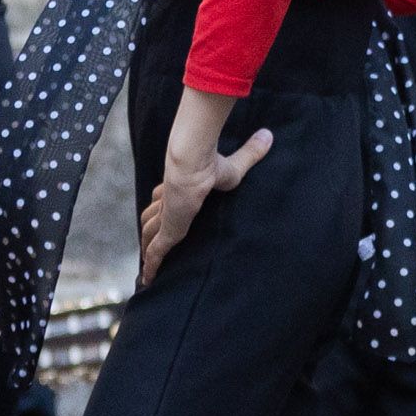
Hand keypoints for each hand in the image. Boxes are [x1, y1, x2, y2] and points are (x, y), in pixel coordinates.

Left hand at [138, 120, 275, 286]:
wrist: (192, 167)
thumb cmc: (211, 167)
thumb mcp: (235, 166)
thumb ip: (250, 153)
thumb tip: (268, 135)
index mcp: (178, 187)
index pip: (165, 196)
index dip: (163, 203)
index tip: (164, 206)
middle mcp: (167, 203)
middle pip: (152, 216)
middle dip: (150, 226)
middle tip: (150, 240)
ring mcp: (165, 218)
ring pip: (149, 234)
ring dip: (147, 248)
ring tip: (148, 263)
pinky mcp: (167, 233)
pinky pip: (156, 253)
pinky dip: (151, 267)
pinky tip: (147, 280)